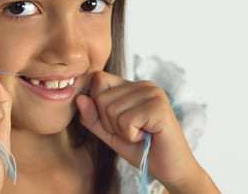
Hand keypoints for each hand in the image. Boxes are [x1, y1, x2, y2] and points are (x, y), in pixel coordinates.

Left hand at [75, 70, 200, 185]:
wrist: (170, 169)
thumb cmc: (140, 148)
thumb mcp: (109, 132)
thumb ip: (92, 116)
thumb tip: (79, 98)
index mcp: (131, 85)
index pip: (98, 79)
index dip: (98, 106)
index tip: (116, 122)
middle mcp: (143, 84)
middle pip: (101, 97)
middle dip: (109, 122)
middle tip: (132, 131)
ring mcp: (153, 93)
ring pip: (111, 109)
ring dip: (121, 130)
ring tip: (140, 134)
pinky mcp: (159, 107)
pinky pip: (126, 120)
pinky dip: (131, 135)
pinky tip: (147, 136)